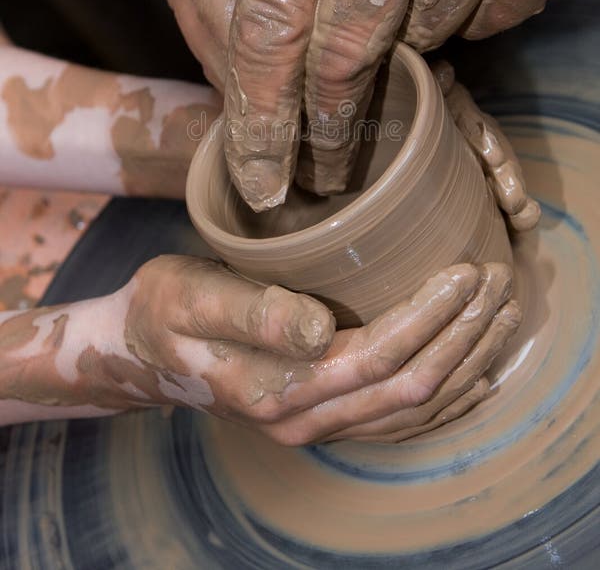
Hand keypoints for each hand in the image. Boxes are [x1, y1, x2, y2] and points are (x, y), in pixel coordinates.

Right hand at [0, 256, 517, 441]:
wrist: (142, 351)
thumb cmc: (165, 310)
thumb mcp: (191, 296)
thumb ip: (251, 312)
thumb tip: (316, 328)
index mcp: (276, 388)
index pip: (376, 357)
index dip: (428, 317)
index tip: (465, 273)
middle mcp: (305, 419)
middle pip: (408, 387)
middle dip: (463, 336)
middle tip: (499, 284)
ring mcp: (317, 426)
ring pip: (413, 410)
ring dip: (465, 364)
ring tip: (504, 318)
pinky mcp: (325, 418)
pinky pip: (400, 422)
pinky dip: (446, 397)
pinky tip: (473, 371)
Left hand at [224, 0, 599, 207]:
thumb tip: (245, 9)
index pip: (270, 16)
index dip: (258, 110)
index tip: (256, 174)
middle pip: (341, 56)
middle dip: (322, 126)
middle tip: (315, 172)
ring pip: (416, 44)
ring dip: (399, 44)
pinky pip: (483, 25)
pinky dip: (462, 16)